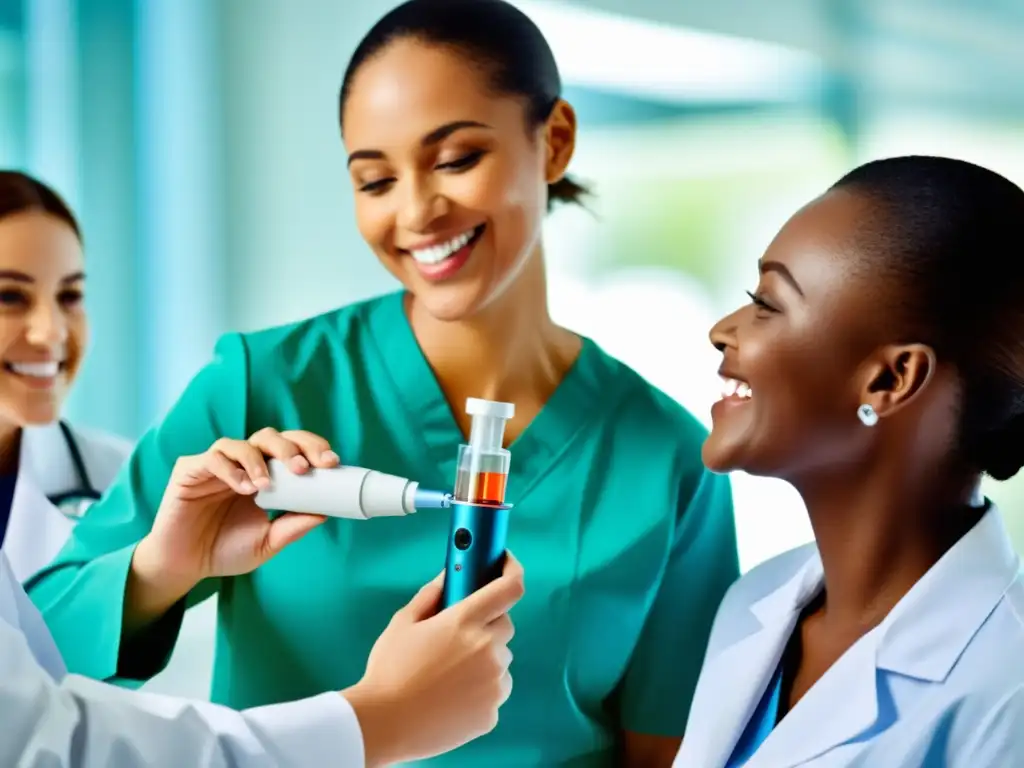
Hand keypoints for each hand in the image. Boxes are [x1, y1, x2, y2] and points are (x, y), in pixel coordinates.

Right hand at [133, 428, 338, 589]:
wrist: (186, 565)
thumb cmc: (226, 550)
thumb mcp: (268, 542)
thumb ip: (292, 527)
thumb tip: (325, 512)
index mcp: (266, 475)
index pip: (293, 448)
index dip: (313, 449)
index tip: (331, 463)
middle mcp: (243, 464)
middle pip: (270, 437)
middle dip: (292, 448)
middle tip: (303, 468)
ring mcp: (217, 465)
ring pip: (242, 443)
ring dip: (259, 460)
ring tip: (265, 486)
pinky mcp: (190, 470)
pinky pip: (213, 458)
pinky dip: (231, 469)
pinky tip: (242, 488)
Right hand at [343, 554, 524, 766]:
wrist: (384, 724)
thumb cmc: (390, 671)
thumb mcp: (403, 623)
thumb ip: (432, 595)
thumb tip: (450, 576)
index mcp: (465, 621)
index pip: (509, 587)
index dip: (512, 569)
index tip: (506, 563)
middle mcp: (487, 648)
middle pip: (504, 624)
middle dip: (487, 623)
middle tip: (459, 636)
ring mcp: (494, 681)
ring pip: (500, 660)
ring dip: (484, 658)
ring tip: (448, 673)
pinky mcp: (493, 711)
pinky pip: (495, 689)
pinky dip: (481, 688)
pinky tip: (452, 695)